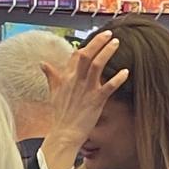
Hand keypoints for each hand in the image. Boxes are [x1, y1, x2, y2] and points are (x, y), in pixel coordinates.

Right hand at [40, 30, 129, 168]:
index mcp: (66, 78)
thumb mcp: (53, 93)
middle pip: (86, 55)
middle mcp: (76, 81)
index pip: (76, 55)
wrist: (64, 134)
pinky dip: (117, 79)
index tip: (98, 37)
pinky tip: (126, 72)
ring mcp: (86, 90)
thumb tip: (42, 63)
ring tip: (116, 43)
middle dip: (98, 42)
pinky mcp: (96, 101)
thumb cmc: (60, 115)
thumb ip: (51, 76)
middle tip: (109, 33)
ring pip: (97, 65)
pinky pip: (108, 87)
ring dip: (107, 52)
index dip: (87, 44)